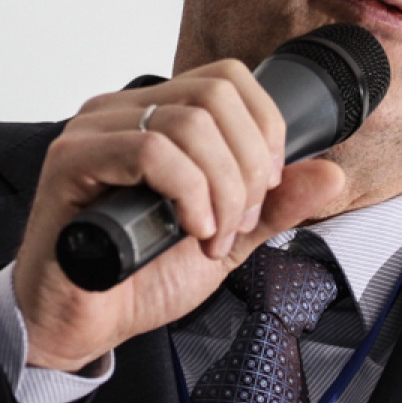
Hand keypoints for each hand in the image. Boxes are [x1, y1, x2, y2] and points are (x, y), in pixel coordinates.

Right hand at [11, 59, 354, 371]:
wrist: (80, 324)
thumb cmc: (136, 277)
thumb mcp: (224, 239)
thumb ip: (273, 207)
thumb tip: (330, 174)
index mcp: (154, 115)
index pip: (227, 78)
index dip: (264, 130)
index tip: (265, 190)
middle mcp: (121, 111)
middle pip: (215, 95)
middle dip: (248, 166)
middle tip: (237, 221)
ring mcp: (93, 131)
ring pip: (188, 123)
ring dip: (220, 189)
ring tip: (210, 235)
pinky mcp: (71, 161)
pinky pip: (149, 152)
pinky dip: (187, 194)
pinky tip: (186, 230)